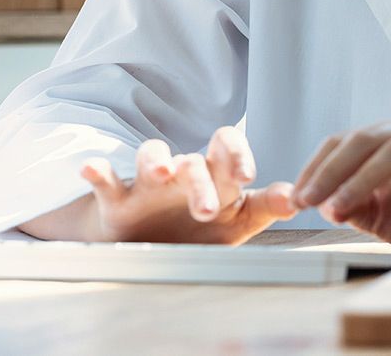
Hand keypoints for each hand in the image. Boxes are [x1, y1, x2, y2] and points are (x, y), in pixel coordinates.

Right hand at [79, 127, 296, 243]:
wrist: (152, 244)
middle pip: (192, 161)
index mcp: (214, 174)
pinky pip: (106, 179)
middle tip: (206, 211)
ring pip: (152, 157)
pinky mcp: (118, 198)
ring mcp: (148, 183)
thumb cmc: (202, 227)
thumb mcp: (238, 220)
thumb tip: (299, 198)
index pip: (227, 145)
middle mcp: (183, 171)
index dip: (237, 154)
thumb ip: (266, 206)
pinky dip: (98, 172)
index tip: (247, 175)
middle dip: (200, 183)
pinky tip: (91, 169)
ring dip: (155, 161)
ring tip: (159, 174)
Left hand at [292, 113, 390, 250]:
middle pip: (366, 139)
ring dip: (365, 178)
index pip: (344, 140)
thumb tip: (311, 202)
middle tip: (312, 201)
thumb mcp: (374, 213)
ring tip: (342, 205)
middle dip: (333, 172)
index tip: (297, 198)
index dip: (317, 168)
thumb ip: (345, 203)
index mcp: (387, 136)